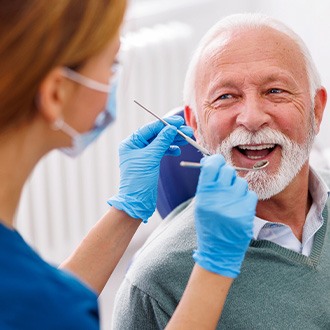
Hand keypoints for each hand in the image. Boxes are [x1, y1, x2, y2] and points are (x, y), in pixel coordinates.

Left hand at [108, 115, 192, 222]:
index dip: (165, 124)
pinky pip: (161, 152)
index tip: (178, 122)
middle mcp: (136, 147)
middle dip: (172, 132)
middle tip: (187, 131)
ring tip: (187, 139)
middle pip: (156, 135)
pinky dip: (170, 150)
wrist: (137, 202)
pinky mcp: (149, 162)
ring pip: (160, 143)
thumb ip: (162, 141)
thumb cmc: (138, 180)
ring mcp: (143, 154)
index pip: (150, 128)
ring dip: (174, 140)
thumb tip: (171, 128)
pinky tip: (177, 150)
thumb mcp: (151, 157)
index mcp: (131, 143)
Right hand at [193, 154, 257, 277]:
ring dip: (237, 187)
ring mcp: (234, 205)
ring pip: (241, 182)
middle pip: (227, 171)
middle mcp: (218, 198)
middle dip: (226, 174)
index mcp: (204, 195)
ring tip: (231, 200)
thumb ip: (206, 183)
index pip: (212, 166)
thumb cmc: (208, 225)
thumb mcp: (201, 204)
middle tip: (225, 183)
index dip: (215, 161)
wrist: (219, 250)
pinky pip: (250, 194)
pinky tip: (239, 207)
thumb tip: (211, 161)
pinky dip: (245, 198)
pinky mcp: (247, 212)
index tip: (217, 162)